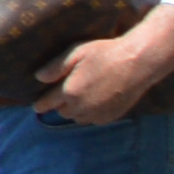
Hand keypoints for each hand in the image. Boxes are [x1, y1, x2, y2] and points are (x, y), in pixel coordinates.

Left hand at [40, 14, 173, 127]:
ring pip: (77, 118)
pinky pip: (93, 120)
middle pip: (62, 112)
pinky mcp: (111, 117)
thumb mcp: (75, 53)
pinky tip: (94, 101)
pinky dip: (90, 113)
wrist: (137, 64)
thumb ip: (54, 67)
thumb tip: (38, 78)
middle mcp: (82, 108)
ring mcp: (97, 114)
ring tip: (79, 98)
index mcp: (70, 92)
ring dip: (75, 110)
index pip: (48, 103)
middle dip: (60, 104)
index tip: (36, 106)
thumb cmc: (105, 54)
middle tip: (63, 93)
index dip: (40, 104)